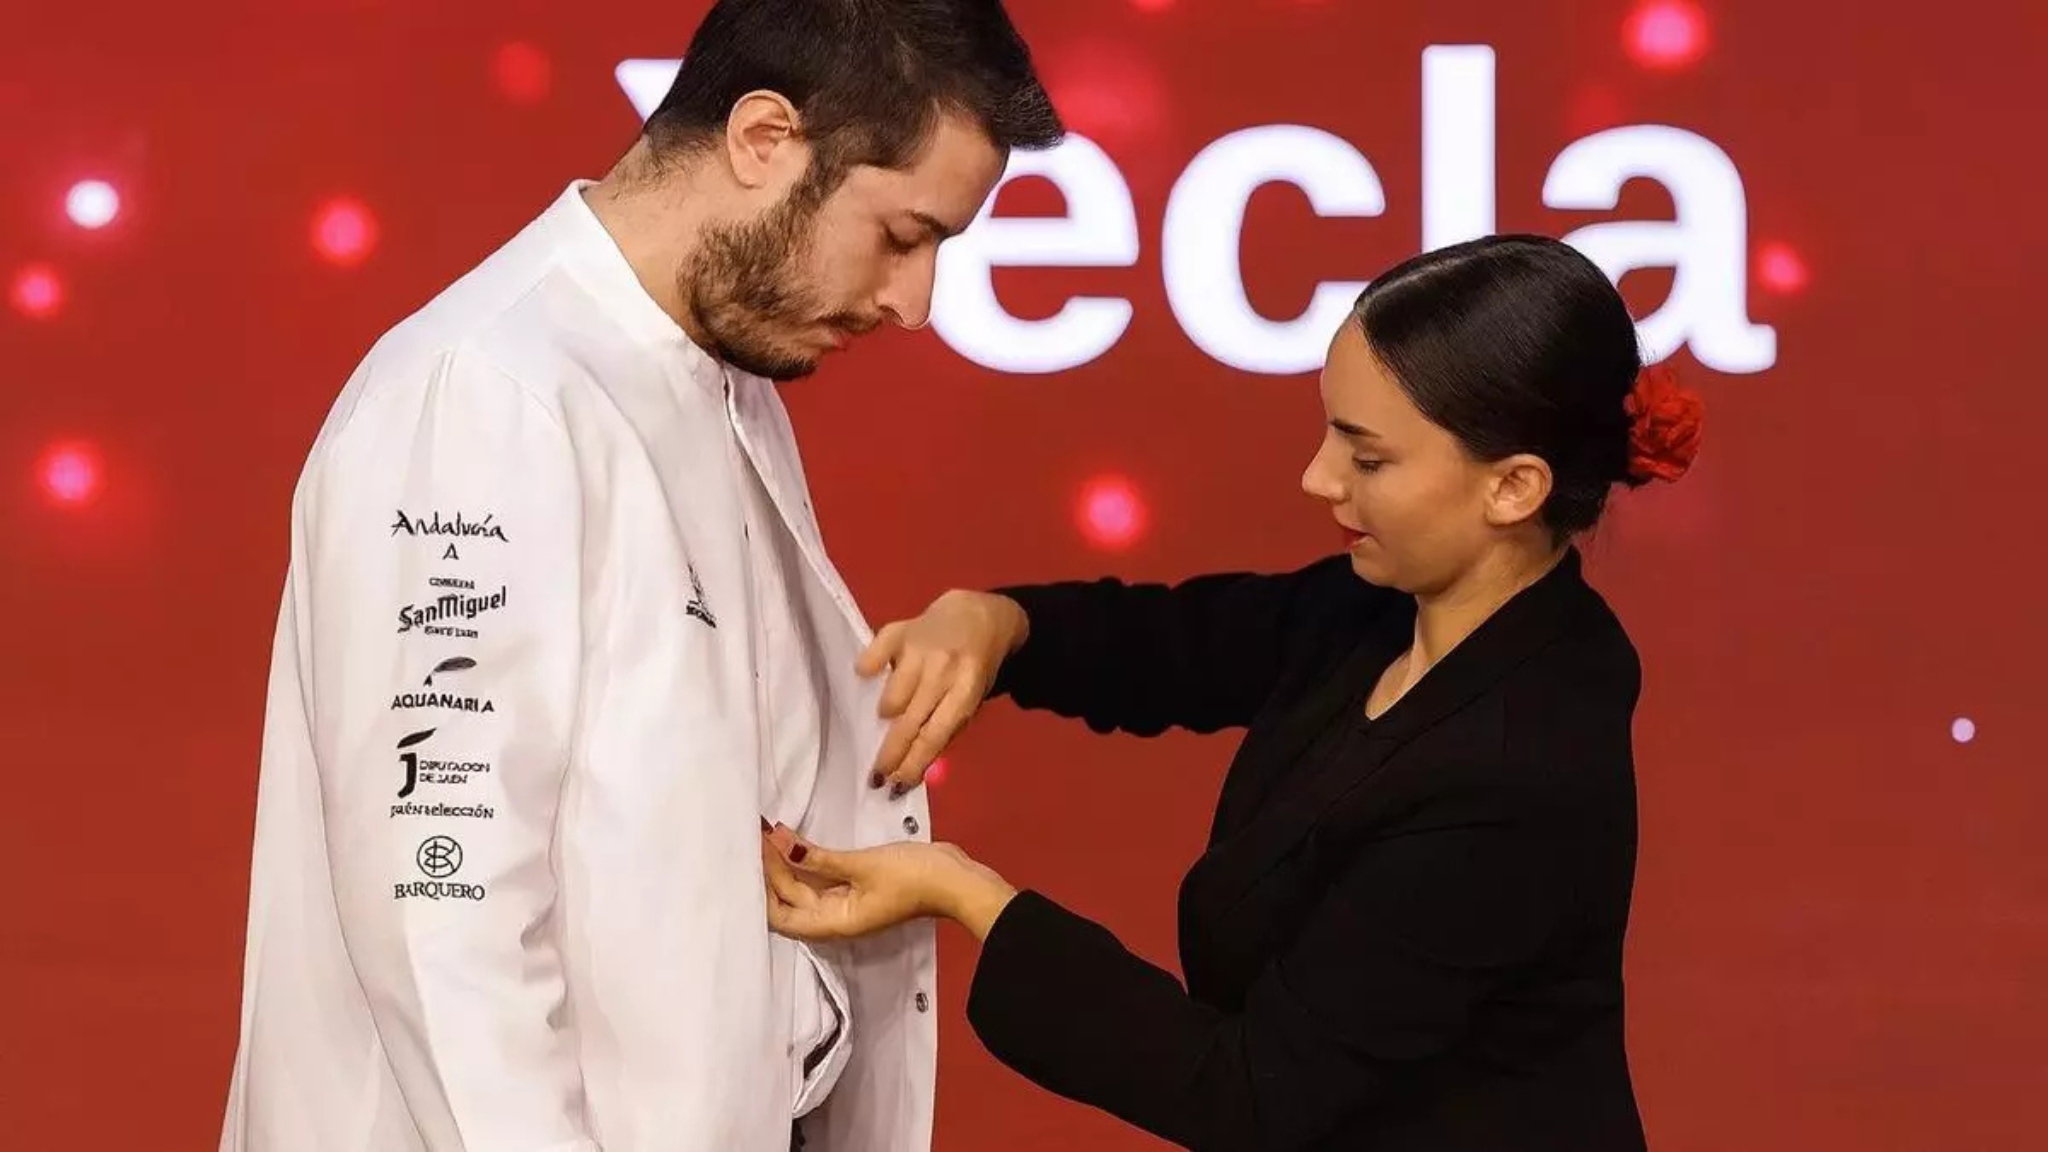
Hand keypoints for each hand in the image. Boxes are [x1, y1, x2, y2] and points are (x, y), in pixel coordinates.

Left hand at [762, 825, 1017, 942]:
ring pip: (804, 885)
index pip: (780, 916)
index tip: (752, 853)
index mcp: (833, 923)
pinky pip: (822, 876)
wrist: (956, 880)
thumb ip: (817, 858)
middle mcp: (834, 918)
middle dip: (771, 867)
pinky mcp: (857, 885)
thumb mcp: (861, 865)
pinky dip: (807, 858)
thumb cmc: (912, 877)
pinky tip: (794, 837)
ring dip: (787, 860)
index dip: (762, 888)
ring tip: (768, 829)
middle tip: (756, 831)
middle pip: (790, 897)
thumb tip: (779, 844)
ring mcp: (846, 902)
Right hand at [858, 589, 1029, 794]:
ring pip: (891, 697)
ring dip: (888, 713)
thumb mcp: (971, 701)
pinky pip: (874, 656)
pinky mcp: (899, 630)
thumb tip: (913, 768)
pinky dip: (869, 668)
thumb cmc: (971, 670)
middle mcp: (943, 670)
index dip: (913, 764)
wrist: (977, 617)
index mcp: (966, 690)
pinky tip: (869, 675)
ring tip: (892, 715)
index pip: (935, 735)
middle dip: (890, 755)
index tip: (896, 787)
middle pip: (910, 722)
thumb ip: (946, 729)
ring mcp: (920, 648)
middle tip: (875, 778)